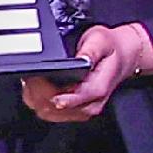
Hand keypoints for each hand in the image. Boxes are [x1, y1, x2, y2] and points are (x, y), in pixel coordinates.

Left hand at [23, 22, 152, 123]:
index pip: (70, 99)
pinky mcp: (74, 112)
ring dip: (36, 98)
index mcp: (97, 89)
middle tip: (29, 75)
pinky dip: (39, 100)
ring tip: (32, 79)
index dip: (48, 91)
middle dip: (37, 93)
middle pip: (52, 109)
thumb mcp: (102, 39)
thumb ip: (91, 50)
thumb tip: (80, 59)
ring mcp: (81, 110)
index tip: (35, 78)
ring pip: (47, 113)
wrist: (123, 57)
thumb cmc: (111, 49)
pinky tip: (38, 87)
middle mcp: (89, 105)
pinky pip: (49, 112)